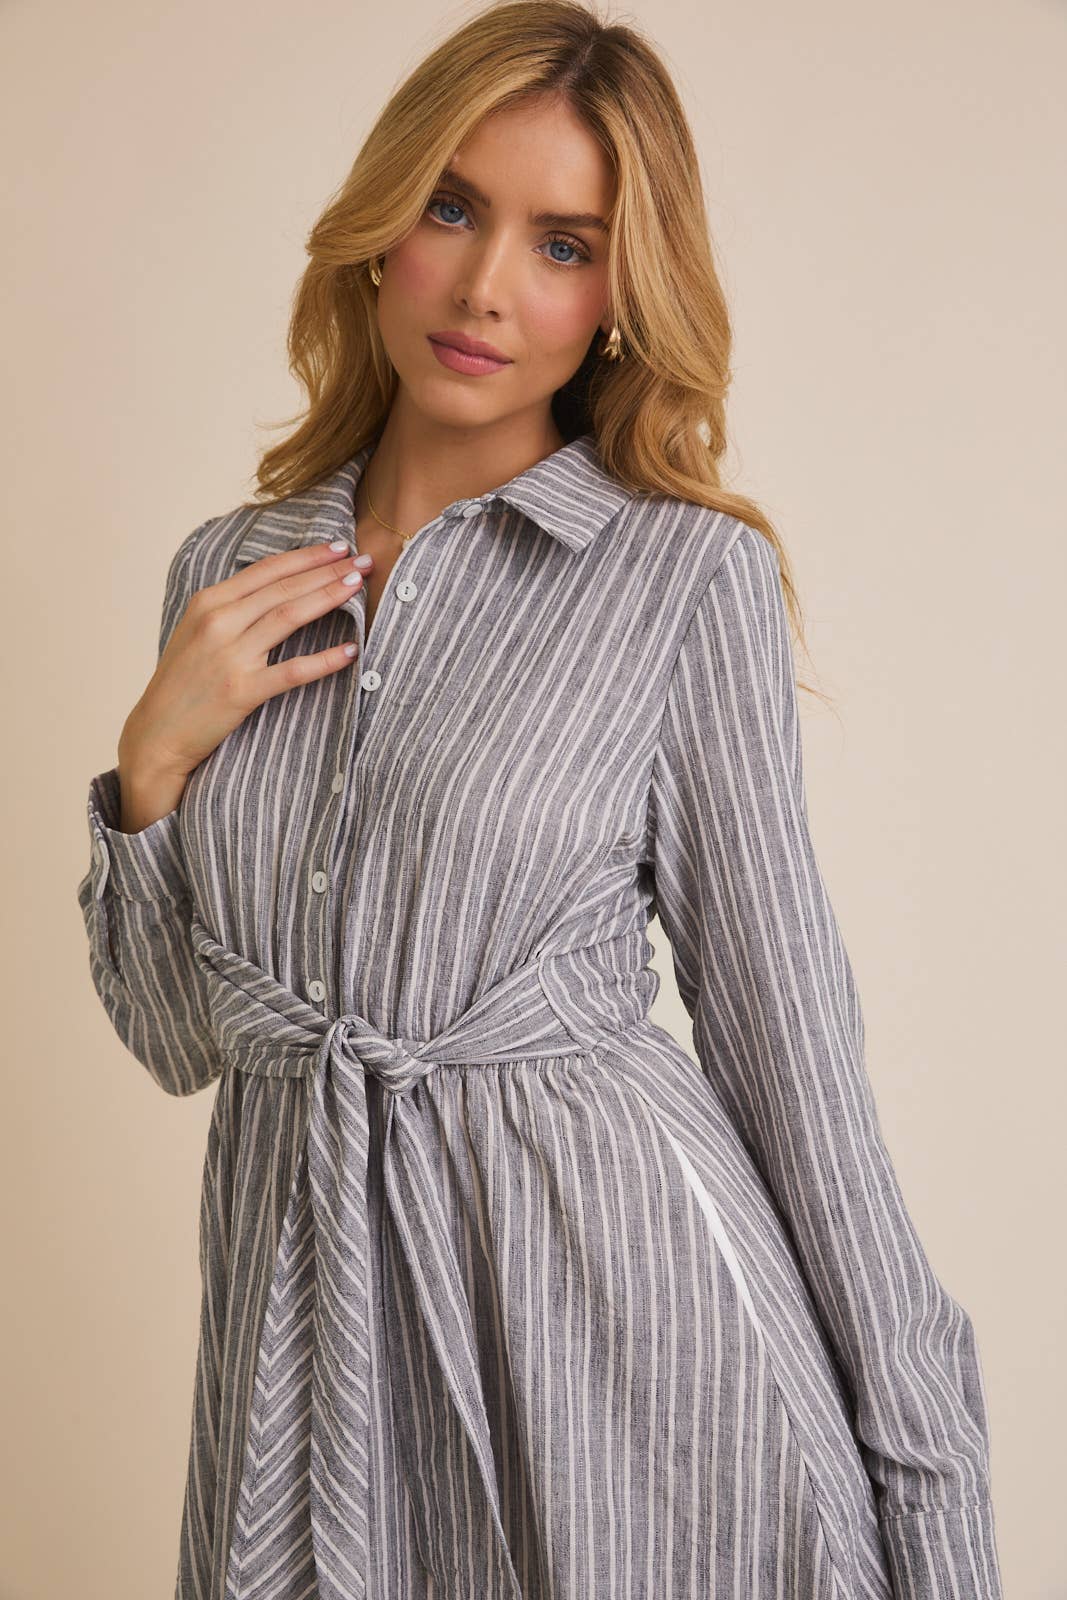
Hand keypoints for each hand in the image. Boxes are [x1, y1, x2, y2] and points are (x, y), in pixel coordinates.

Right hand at [118, 540, 372, 794]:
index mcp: (208, 602)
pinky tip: (351, 651)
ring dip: (329, 597)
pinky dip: (325, 660)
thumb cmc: (182, 682)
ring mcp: (230, 656)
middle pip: (284, 587)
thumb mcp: (196, 632)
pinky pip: (292, 670)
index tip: (339, 546)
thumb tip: (276, 588)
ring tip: (359, 587)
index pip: (267, 570)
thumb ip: (231, 608)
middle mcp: (218, 622)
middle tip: (364, 561)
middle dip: (327, 570)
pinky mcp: (242, 690)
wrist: (157, 733)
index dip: (306, 556)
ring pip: (289, 616)